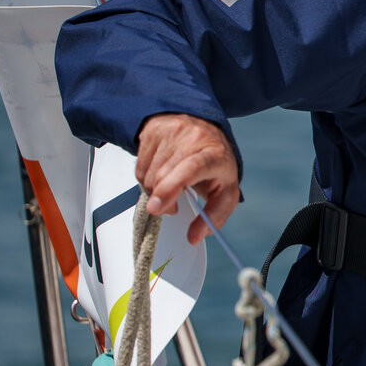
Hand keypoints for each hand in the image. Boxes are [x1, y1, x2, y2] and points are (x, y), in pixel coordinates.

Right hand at [135, 114, 239, 244]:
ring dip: (155, 190)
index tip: (158, 208)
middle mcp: (193, 139)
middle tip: (173, 207)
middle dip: (163, 199)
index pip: (192, 168)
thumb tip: (194, 237)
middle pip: (163, 177)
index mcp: (215, 155)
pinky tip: (163, 172)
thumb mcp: (226, 189)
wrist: (204, 128)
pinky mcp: (152, 131)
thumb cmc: (216, 163)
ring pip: (148, 176)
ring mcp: (171, 132)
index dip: (171, 188)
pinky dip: (147, 178)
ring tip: (172, 185)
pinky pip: (139, 168)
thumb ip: (214, 216)